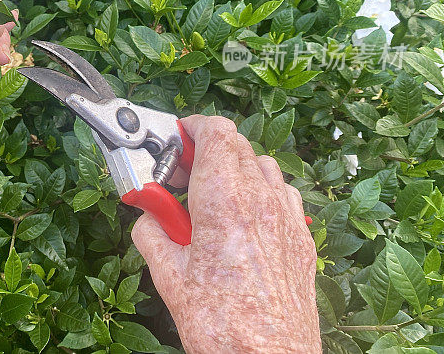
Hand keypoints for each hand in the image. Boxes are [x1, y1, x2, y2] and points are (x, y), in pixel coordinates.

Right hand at [131, 115, 319, 352]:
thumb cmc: (221, 323)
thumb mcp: (168, 275)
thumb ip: (152, 233)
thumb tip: (148, 218)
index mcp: (224, 199)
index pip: (216, 131)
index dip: (193, 126)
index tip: (176, 137)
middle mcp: (261, 199)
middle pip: (237, 144)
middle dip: (205, 149)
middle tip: (180, 174)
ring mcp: (286, 218)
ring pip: (262, 166)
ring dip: (234, 168)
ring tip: (209, 197)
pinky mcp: (301, 240)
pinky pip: (282, 194)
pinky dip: (260, 192)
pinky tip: (242, 220)